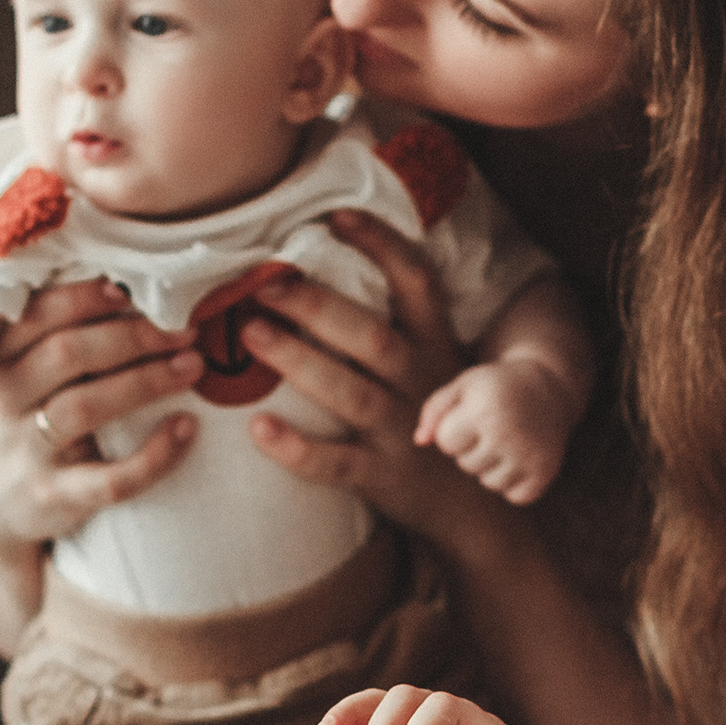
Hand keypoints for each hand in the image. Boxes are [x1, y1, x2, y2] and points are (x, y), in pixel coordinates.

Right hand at [0, 277, 204, 552]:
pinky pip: (109, 479)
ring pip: (84, 408)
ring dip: (146, 382)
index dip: (85, 298)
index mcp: (0, 360)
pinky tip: (187, 429)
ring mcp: (27, 452)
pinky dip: (155, 455)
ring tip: (192, 366)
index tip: (130, 290)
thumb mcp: (18, 376)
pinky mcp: (54, 498)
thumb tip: (131, 285)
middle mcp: (6, 402)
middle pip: (66, 355)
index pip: (36, 316)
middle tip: (183, 331)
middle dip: (131, 336)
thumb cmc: (20, 422)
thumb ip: (53, 336)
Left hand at [242, 211, 507, 546]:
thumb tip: (334, 266)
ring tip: (251, 334)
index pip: (416, 282)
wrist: (474, 508)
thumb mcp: (437, 364)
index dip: (381, 245)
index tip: (336, 216)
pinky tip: (257, 429)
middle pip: (370, 336)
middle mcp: (421, 383)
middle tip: (264, 285)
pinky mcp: (381, 476)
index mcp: (435, 346)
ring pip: (348, 392)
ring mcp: (401, 431)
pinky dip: (296, 449)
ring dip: (298, 361)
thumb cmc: (437, 420)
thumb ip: (400, 325)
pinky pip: (335, 463)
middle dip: (316, 306)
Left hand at [415, 358, 574, 504]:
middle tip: (494, 425)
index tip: (472, 414)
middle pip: (466, 464)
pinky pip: (515, 496)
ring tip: (507, 440)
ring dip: (493, 466)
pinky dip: (516, 482)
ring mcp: (529, 456)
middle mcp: (507, 433)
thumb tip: (419, 441)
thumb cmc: (496, 386)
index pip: (445, 442)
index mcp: (483, 409)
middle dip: (474, 447)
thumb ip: (434, 410)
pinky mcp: (545, 473)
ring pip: (490, 483)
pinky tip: (522, 456)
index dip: (454, 429)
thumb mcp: (464, 386)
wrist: (550, 386)